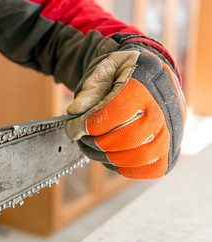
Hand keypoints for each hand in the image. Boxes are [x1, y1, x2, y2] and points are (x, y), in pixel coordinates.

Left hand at [65, 46, 185, 178]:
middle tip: (83, 137)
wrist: (150, 78)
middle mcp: (162, 112)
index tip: (73, 127)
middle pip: (128, 138)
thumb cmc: (123, 76)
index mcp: (145, 87)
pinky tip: (111, 154)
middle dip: (97, 142)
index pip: (116, 112)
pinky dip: (124, 167)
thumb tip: (74, 112)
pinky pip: (148, 169)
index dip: (89, 123)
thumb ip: (89, 92)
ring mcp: (169, 134)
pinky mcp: (169, 152)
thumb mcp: (104, 72)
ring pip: (137, 157)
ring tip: (93, 146)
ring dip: (107, 157)